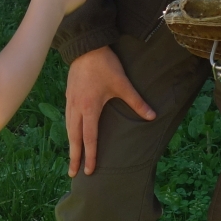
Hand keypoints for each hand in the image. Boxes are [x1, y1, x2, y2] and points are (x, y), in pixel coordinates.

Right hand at [64, 46, 153, 176]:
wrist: (87, 46)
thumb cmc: (105, 65)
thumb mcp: (123, 83)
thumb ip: (136, 101)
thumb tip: (152, 116)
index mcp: (89, 108)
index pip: (89, 138)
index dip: (90, 155)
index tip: (89, 170)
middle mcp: (76, 108)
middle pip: (74, 138)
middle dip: (74, 157)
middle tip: (72, 173)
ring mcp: (70, 102)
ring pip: (68, 129)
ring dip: (70, 145)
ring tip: (71, 158)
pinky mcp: (69, 95)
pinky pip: (67, 119)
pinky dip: (69, 131)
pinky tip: (71, 134)